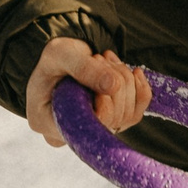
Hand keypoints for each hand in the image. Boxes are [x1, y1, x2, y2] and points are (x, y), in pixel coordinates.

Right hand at [25, 37, 149, 147]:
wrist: (64, 58)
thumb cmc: (54, 59)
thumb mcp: (60, 54)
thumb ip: (83, 68)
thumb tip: (114, 85)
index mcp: (48, 121)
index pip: (86, 126)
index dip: (103, 102)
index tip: (100, 73)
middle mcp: (72, 133)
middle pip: (111, 119)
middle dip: (115, 82)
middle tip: (99, 57)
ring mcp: (95, 130)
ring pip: (127, 115)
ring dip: (125, 81)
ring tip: (106, 60)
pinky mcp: (113, 122)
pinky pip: (136, 113)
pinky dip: (139, 89)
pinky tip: (132, 72)